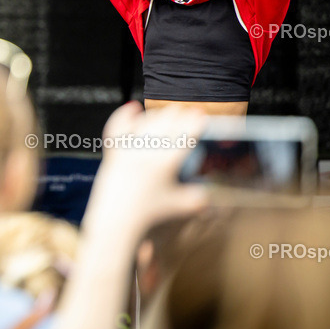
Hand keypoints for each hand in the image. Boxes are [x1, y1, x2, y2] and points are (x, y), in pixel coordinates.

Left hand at [82, 102, 207, 242]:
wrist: (117, 221)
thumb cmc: (151, 216)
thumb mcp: (183, 207)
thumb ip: (203, 197)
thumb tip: (216, 189)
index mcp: (164, 165)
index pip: (184, 137)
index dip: (195, 124)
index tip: (202, 116)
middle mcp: (145, 154)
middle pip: (165, 125)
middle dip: (180, 115)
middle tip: (189, 111)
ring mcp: (127, 152)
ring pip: (145, 124)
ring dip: (159, 115)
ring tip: (170, 113)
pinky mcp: (112, 153)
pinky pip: (117, 128)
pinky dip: (125, 115)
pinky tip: (134, 107)